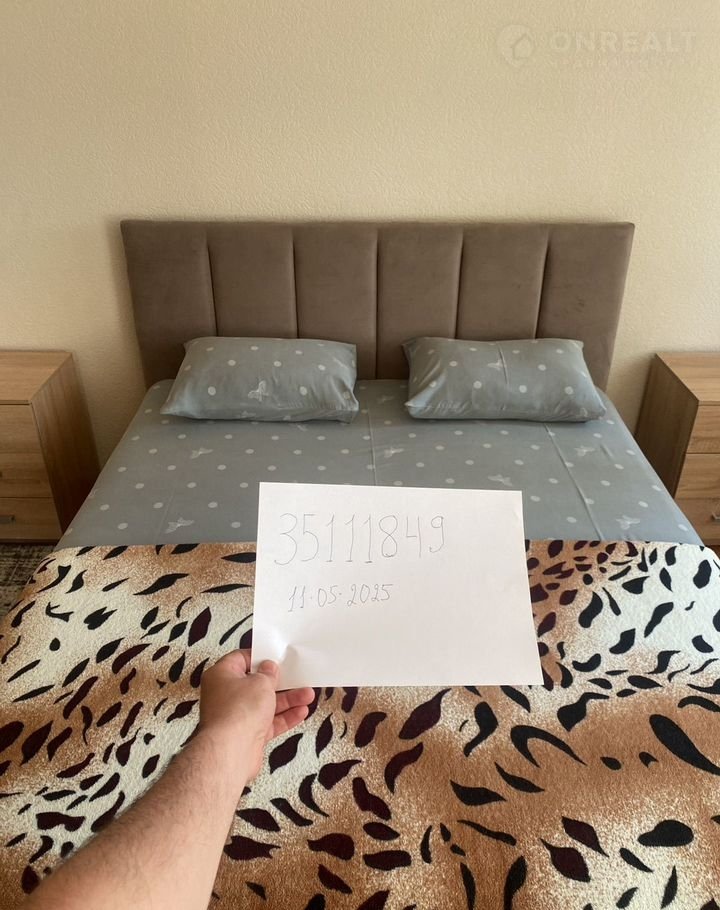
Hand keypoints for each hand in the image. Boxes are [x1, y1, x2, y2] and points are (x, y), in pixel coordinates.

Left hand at [197, 650, 314, 778]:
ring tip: (307, 695)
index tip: (275, 657)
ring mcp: (236, 716)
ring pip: (265, 704)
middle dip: (279, 683)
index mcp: (221, 676)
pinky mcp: (247, 734)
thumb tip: (268, 669)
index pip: (240, 659)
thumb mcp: (260, 682)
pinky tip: (300, 712)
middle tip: (295, 677)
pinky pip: (268, 723)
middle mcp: (225, 696)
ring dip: (287, 700)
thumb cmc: (238, 712)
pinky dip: (284, 717)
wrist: (231, 751)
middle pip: (256, 684)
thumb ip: (268, 673)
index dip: (259, 657)